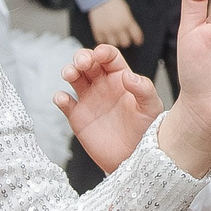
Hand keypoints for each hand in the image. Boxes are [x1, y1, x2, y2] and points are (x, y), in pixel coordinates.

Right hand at [55, 44, 162, 173]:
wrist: (135, 158)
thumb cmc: (147, 130)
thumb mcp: (151, 107)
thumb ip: (143, 88)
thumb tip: (128, 75)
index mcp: (120, 77)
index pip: (109, 57)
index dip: (103, 52)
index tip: (100, 54)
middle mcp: (102, 85)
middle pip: (87, 62)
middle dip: (82, 57)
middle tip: (82, 63)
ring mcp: (88, 99)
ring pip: (74, 78)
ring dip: (69, 71)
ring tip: (70, 75)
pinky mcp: (78, 117)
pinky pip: (65, 103)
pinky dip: (60, 98)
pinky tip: (63, 99)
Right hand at [87, 0, 142, 49]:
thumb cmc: (115, 4)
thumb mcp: (127, 12)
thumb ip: (130, 23)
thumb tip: (132, 34)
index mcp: (127, 22)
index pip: (136, 36)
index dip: (137, 40)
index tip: (137, 41)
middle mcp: (118, 28)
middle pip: (125, 43)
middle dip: (125, 40)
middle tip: (123, 37)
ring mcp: (107, 30)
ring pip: (114, 44)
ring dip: (115, 41)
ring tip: (114, 37)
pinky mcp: (98, 31)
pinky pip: (102, 41)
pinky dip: (104, 40)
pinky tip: (106, 35)